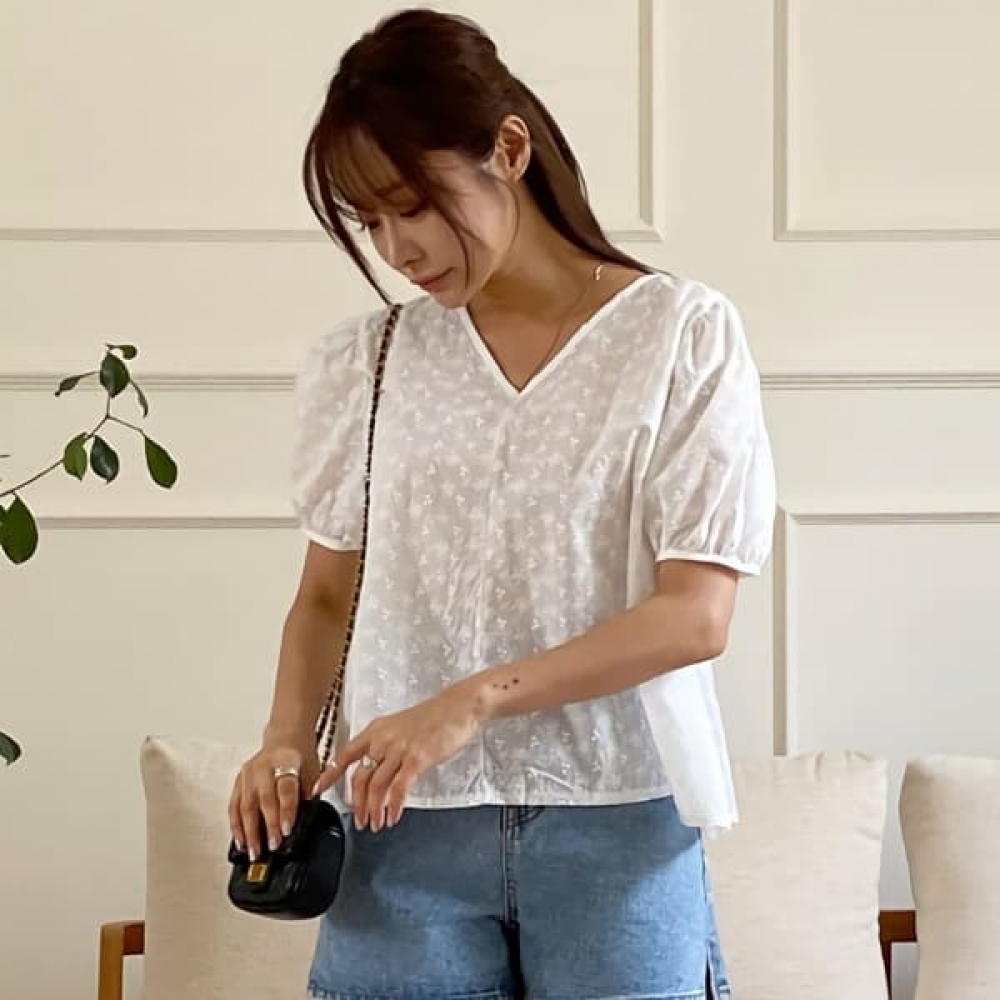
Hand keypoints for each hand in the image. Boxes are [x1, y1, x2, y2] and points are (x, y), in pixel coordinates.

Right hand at [228, 735, 319, 860]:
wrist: (286, 737)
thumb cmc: (301, 756)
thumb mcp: (312, 772)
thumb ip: (308, 797)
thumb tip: (302, 827)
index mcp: (287, 761)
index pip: (286, 788)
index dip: (286, 811)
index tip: (287, 830)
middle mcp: (265, 766)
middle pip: (264, 799)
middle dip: (267, 827)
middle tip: (272, 847)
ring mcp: (249, 773)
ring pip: (245, 805)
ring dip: (249, 832)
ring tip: (253, 852)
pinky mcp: (239, 780)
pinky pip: (234, 806)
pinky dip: (236, 826)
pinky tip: (241, 841)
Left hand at [313, 685, 481, 830]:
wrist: (459, 706)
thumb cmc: (434, 717)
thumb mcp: (401, 727)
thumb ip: (386, 745)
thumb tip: (377, 768)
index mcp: (375, 731)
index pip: (344, 755)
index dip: (329, 775)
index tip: (318, 790)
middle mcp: (382, 740)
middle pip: (358, 777)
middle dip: (357, 804)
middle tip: (360, 820)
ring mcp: (399, 749)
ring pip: (376, 786)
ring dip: (374, 810)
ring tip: (377, 823)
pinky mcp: (416, 759)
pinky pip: (398, 789)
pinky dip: (394, 806)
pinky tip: (394, 816)